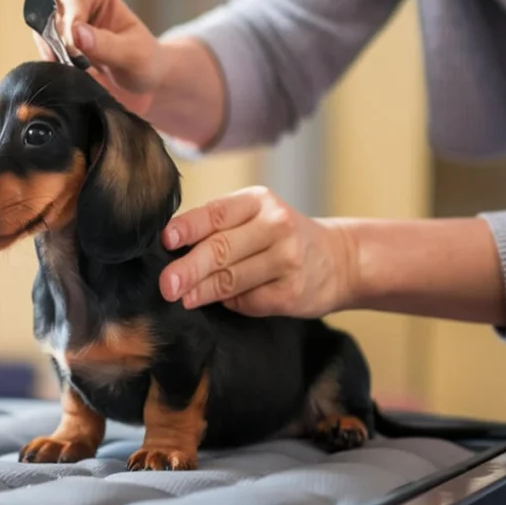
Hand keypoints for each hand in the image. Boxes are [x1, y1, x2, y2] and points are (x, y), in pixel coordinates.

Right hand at [33, 0, 164, 118]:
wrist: (136, 80)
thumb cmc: (141, 60)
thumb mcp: (132, 54)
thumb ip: (106, 45)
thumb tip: (76, 35)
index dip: (72, 18)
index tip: (75, 48)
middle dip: (55, 27)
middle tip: (67, 55)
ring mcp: (59, 17)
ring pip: (39, 21)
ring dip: (49, 46)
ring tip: (69, 67)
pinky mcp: (50, 39)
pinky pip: (39, 44)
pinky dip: (47, 57)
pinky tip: (63, 70)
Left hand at [158, 186, 356, 317]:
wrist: (339, 260)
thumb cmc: (278, 238)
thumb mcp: (253, 218)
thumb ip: (217, 228)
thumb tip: (168, 253)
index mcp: (257, 201)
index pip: (216, 212)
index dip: (188, 227)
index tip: (165, 240)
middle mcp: (275, 225)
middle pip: (221, 249)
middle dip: (189, 268)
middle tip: (166, 284)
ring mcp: (287, 259)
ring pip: (232, 278)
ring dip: (201, 291)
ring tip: (181, 297)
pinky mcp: (292, 292)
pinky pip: (249, 301)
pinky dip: (231, 303)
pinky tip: (221, 302)